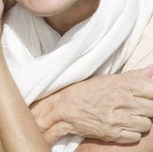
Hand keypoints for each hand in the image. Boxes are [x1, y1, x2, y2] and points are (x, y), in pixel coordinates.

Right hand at [34, 66, 152, 143]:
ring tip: (127, 117)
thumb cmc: (85, 92)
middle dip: (146, 108)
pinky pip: (135, 136)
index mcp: (121, 84)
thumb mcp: (107, 79)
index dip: (151, 94)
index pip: (151, 89)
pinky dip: (131, 133)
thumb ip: (133, 76)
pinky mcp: (112, 133)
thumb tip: (152, 70)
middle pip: (152, 108)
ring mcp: (117, 118)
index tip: (146, 95)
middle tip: (134, 106)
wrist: (62, 107)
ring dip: (139, 122)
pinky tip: (121, 126)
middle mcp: (121, 100)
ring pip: (146, 124)